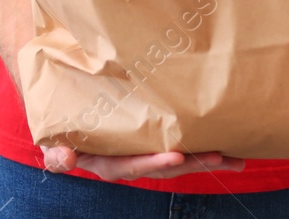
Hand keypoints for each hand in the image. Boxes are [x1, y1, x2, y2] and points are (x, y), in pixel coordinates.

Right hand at [40, 144, 244, 181]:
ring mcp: (145, 155)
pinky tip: (228, 149)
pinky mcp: (154, 144)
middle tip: (220, 156)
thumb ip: (57, 155)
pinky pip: (181, 149)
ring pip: (179, 160)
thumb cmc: (62, 132)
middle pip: (165, 166)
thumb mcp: (54, 144)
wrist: (71, 122)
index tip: (176, 155)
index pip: (134, 165)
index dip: (154, 161)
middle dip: (193, 163)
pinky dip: (203, 150)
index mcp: (109, 164)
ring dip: (205, 159)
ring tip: (233, 158)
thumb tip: (63, 158)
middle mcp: (131, 163)